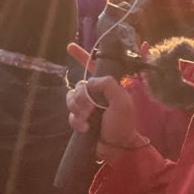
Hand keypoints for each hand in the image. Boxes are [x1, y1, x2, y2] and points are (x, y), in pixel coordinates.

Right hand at [66, 43, 143, 160]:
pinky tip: (84, 127)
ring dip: (77, 108)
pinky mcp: (80, 118)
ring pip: (71, 98)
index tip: (70, 47)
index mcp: (107, 86)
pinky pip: (70, 113)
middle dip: (81, 97)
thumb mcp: (122, 101)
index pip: (94, 67)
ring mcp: (87, 106)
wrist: (117, 147)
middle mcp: (96, 94)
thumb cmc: (123, 123)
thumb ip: (108, 85)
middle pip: (79, 85)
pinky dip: (76, 120)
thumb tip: (91, 82)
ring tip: (86, 119)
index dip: (82, 56)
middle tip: (89, 109)